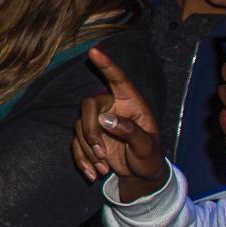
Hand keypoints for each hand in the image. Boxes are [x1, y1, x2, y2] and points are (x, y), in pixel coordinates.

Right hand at [72, 48, 166, 201]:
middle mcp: (112, 108)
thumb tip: (104, 119)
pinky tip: (93, 174)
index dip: (107, 64)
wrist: (140, 176)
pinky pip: (75, 143)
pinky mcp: (88, 138)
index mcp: (131, 104)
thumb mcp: (146, 147)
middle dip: (90, 131)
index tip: (94, 51)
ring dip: (88, 151)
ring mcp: (98, 122)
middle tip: (100, 153)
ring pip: (79, 127)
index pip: (118, 80)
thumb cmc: (149, 157)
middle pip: (89, 106)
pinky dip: (82, 160)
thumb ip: (129, 131)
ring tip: (104, 168)